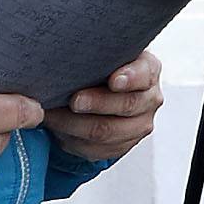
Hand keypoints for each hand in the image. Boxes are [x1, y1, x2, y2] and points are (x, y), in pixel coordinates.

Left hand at [44, 51, 164, 163]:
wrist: (101, 93)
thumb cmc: (101, 68)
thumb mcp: (104, 55)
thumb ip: (97, 54)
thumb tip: (67, 55)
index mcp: (148, 70)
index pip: (144, 75)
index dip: (129, 78)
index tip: (113, 81)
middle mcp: (149, 99)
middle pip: (127, 105)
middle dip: (97, 103)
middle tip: (74, 100)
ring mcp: (138, 126)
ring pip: (108, 132)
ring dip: (76, 125)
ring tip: (53, 116)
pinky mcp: (122, 146)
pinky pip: (97, 149)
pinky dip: (74, 140)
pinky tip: (58, 130)